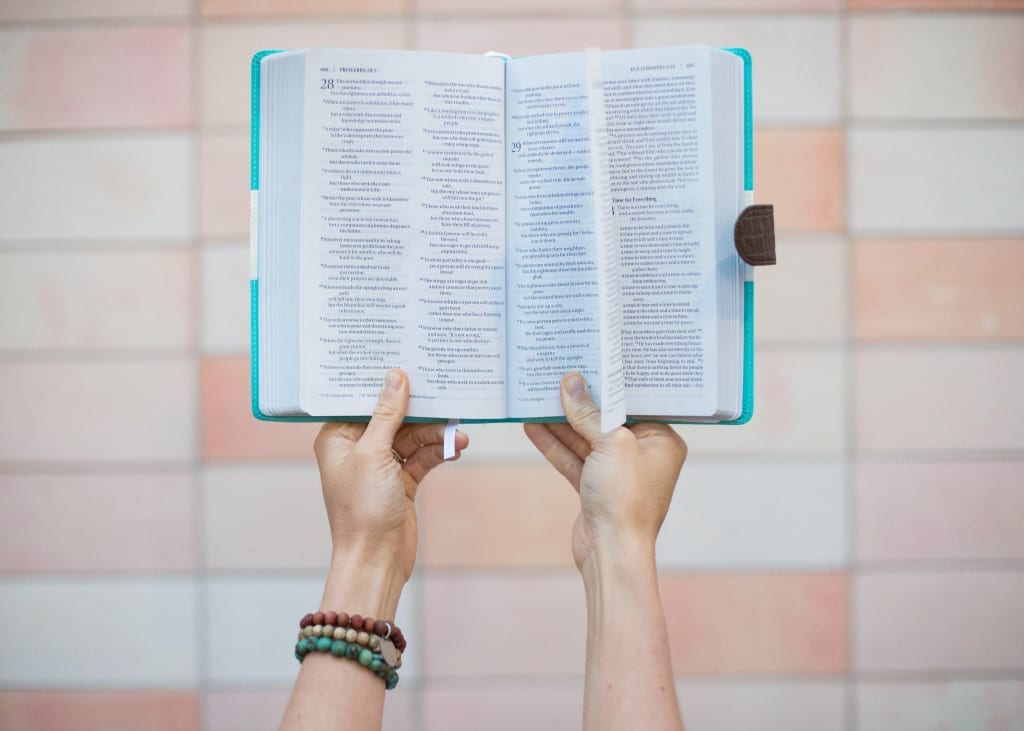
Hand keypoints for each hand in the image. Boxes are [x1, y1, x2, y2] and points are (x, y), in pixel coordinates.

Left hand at [314, 369, 468, 585]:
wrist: (377, 560)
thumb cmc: (362, 510)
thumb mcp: (374, 454)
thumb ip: (387, 414)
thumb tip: (396, 377)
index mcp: (338, 438)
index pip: (361, 400)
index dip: (384, 384)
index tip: (408, 363)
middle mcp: (358, 448)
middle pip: (392, 416)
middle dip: (420, 410)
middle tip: (444, 396)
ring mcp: (381, 465)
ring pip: (412, 437)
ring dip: (435, 434)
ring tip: (458, 433)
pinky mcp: (401, 481)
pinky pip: (422, 457)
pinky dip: (438, 452)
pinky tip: (455, 448)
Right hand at [523, 372, 686, 572]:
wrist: (611, 552)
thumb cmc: (625, 500)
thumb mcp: (610, 444)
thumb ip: (588, 412)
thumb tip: (571, 382)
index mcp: (661, 440)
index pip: (633, 402)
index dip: (609, 384)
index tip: (588, 362)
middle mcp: (642, 454)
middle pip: (605, 419)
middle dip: (579, 401)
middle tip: (556, 374)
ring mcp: (616, 472)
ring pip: (585, 438)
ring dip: (560, 421)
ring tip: (536, 396)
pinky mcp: (594, 487)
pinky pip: (573, 458)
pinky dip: (554, 444)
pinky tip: (533, 426)